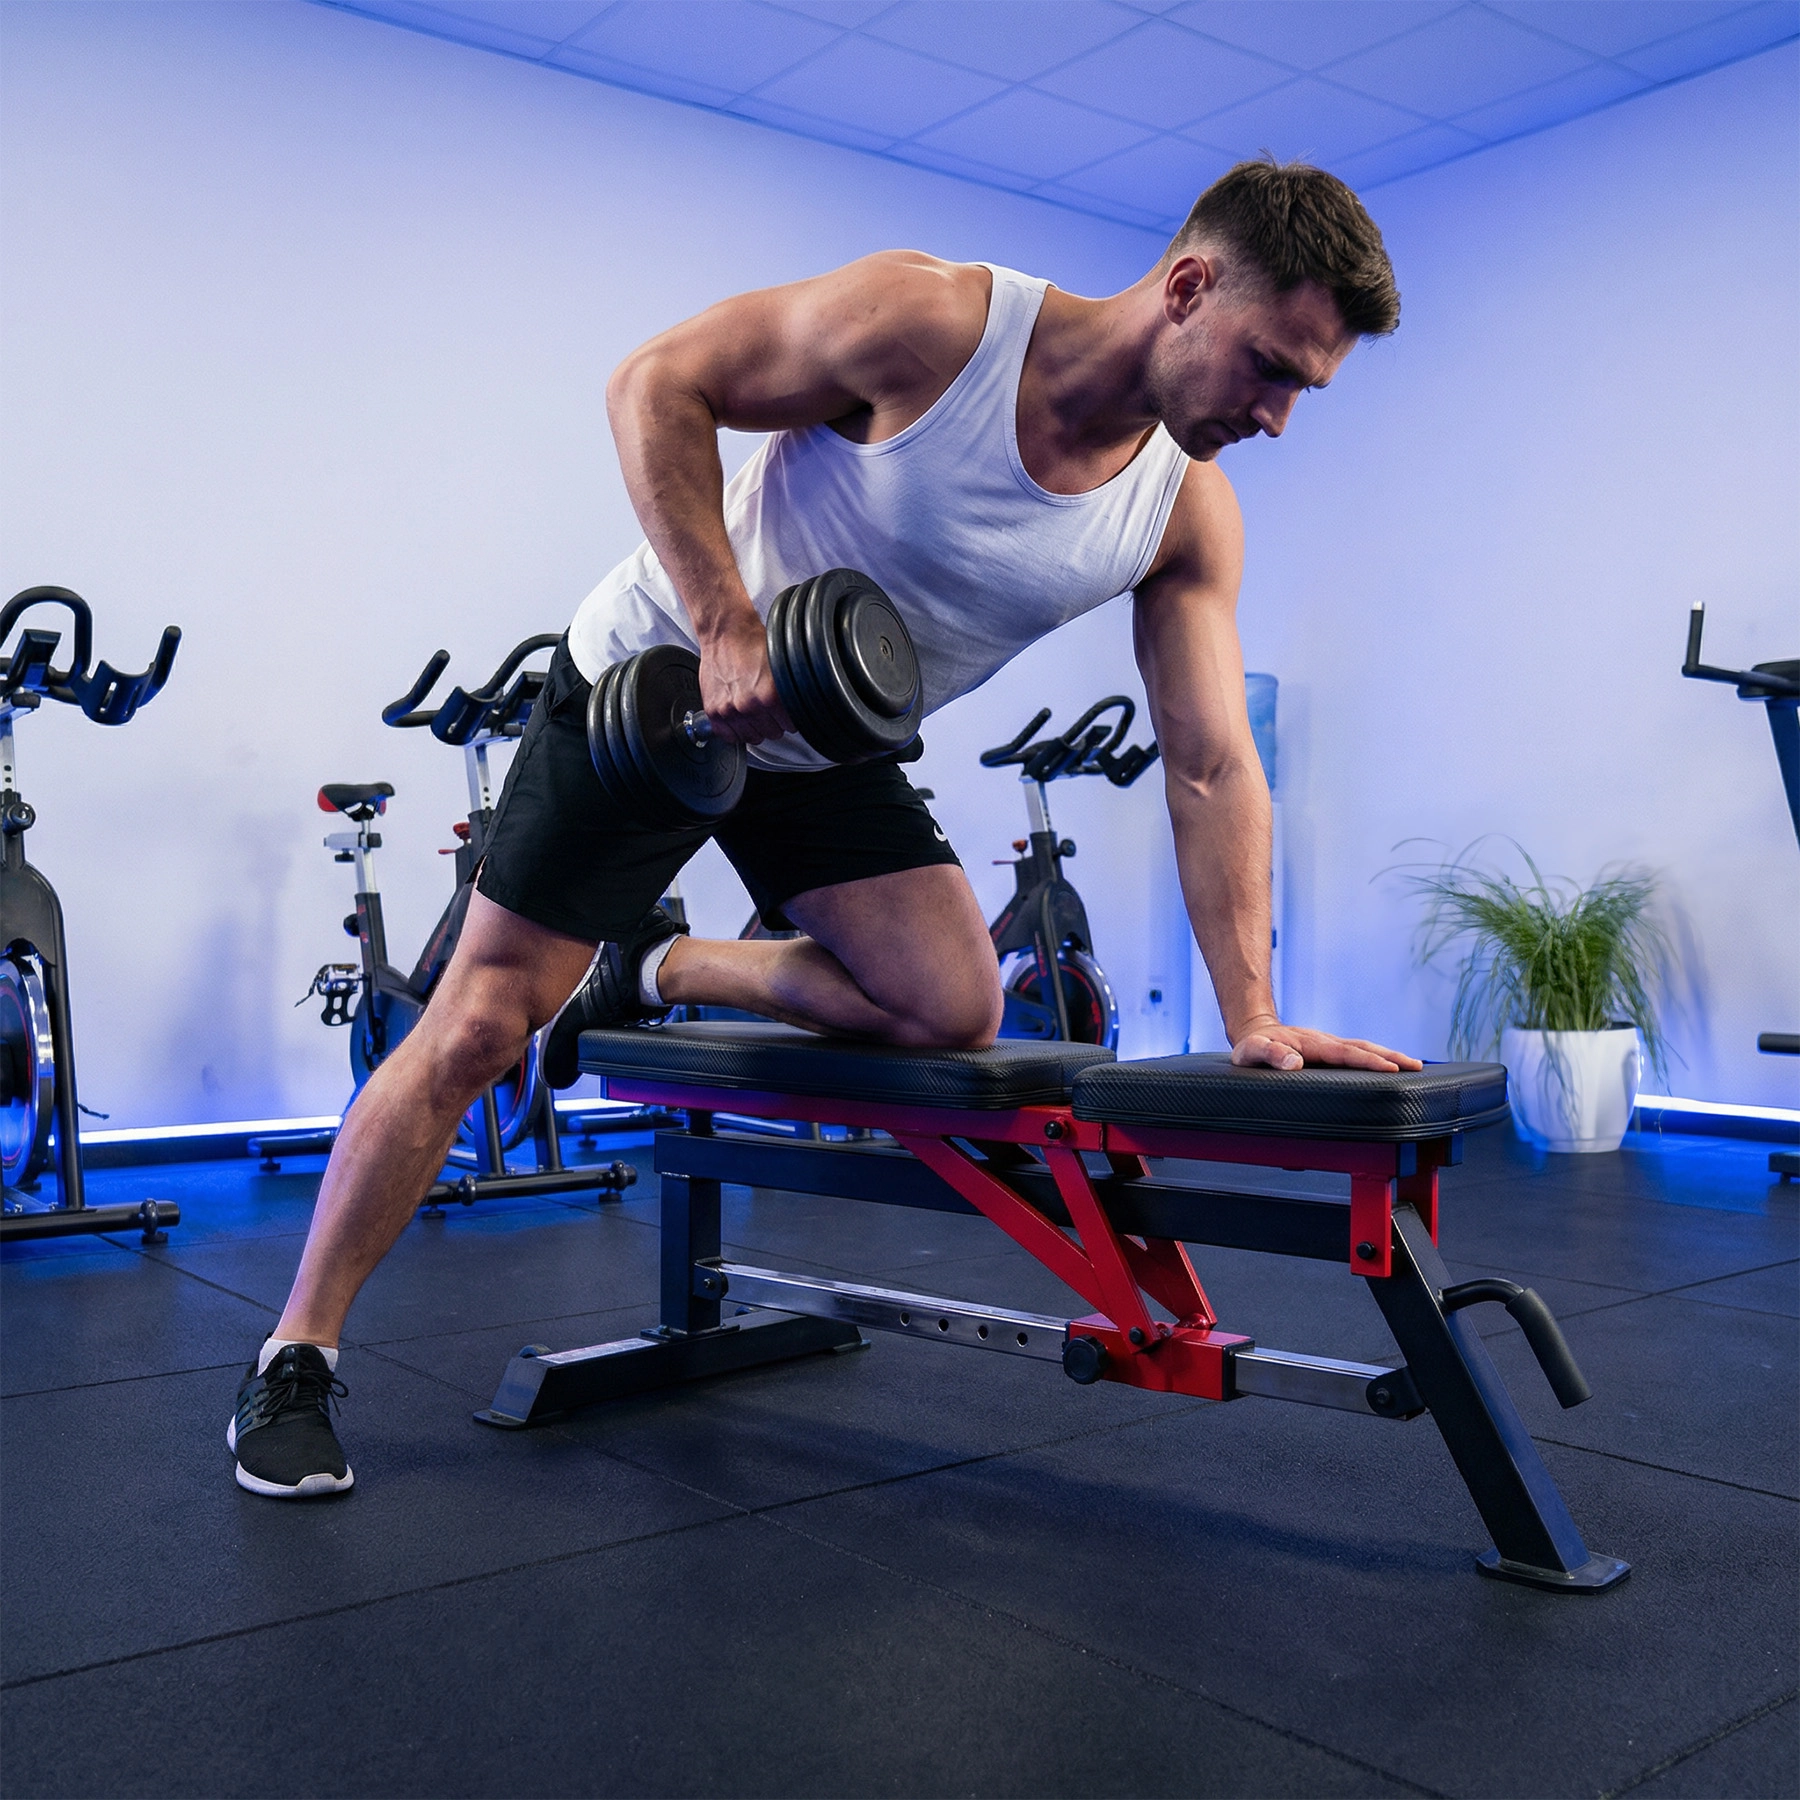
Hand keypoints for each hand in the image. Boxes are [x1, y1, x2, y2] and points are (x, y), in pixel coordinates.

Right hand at [698, 613, 793, 745]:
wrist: (724, 632)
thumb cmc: (750, 643)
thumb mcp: (780, 667)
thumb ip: (788, 693)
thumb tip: (800, 710)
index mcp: (770, 695)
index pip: (791, 726)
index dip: (790, 717)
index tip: (787, 712)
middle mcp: (749, 705)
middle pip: (773, 733)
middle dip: (774, 722)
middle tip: (769, 708)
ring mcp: (729, 710)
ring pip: (752, 738)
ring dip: (756, 727)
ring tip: (754, 711)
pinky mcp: (713, 711)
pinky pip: (729, 737)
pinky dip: (735, 731)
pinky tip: (740, 718)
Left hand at [1229, 1016, 1421, 1072]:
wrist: (1253, 1032)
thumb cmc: (1252, 1047)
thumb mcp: (1252, 1052)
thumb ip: (1270, 1055)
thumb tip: (1295, 1063)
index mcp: (1312, 1044)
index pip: (1346, 1054)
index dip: (1369, 1061)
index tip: (1391, 1068)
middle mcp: (1325, 1042)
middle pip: (1363, 1047)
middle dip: (1391, 1056)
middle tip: (1416, 1067)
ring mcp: (1329, 1045)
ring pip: (1363, 1049)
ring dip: (1389, 1056)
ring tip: (1414, 1067)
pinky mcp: (1329, 1051)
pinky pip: (1357, 1054)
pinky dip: (1376, 1058)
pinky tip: (1390, 1068)